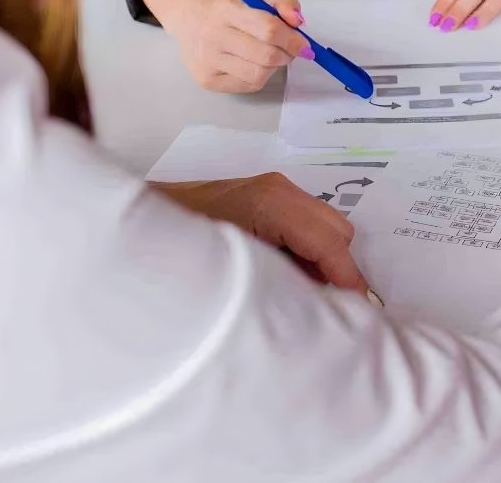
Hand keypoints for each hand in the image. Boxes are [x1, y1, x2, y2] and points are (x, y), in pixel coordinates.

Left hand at [156, 174, 368, 292]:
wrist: (142, 219)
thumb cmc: (178, 249)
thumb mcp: (233, 270)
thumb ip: (282, 283)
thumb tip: (320, 305)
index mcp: (271, 204)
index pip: (329, 241)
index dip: (348, 279)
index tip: (358, 312)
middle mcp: (279, 190)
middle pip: (337, 231)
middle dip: (339, 268)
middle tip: (327, 305)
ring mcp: (275, 189)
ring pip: (327, 226)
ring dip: (324, 259)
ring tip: (304, 291)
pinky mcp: (270, 196)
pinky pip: (308, 223)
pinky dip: (309, 249)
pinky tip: (288, 272)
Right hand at [168, 0, 310, 93]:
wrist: (190, 19)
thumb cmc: (228, 11)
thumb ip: (283, 5)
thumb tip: (299, 22)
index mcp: (226, 11)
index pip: (268, 29)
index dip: (293, 40)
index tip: (305, 45)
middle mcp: (213, 36)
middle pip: (266, 56)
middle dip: (286, 55)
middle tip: (289, 51)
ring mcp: (207, 61)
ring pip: (258, 74)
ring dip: (273, 68)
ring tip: (269, 56)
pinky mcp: (207, 80)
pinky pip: (248, 85)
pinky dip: (259, 76)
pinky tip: (253, 64)